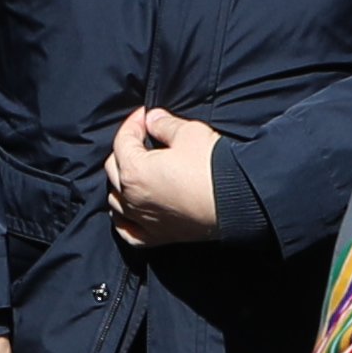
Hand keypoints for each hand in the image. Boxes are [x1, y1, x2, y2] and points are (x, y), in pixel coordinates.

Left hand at [104, 106, 223, 247]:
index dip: (133, 123)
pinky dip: (124, 220)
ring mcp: (142, 220)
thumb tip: (153, 119)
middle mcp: (131, 198)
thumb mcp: (190, 133)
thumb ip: (165, 124)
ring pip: (116, 201)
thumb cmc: (212, 166)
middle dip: (125, 149)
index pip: (122, 141)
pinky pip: (128, 231)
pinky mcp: (157, 237)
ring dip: (120, 183)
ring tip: (134, 172)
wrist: (238, 201)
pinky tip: (128, 212)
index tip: (145, 115)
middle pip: (113, 169)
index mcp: (134, 171)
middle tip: (141, 139)